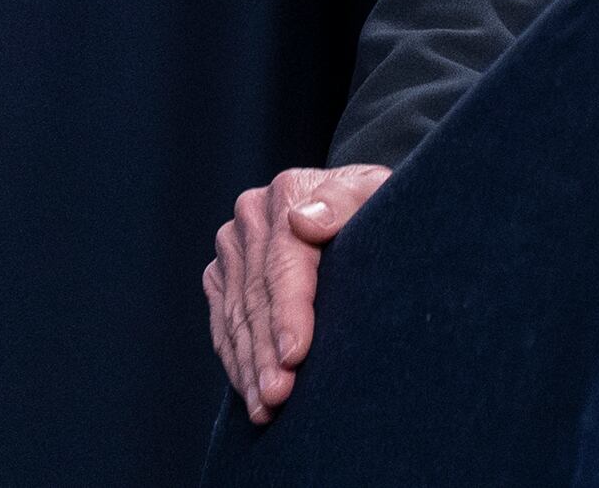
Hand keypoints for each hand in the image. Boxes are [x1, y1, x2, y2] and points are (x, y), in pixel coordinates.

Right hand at [206, 163, 388, 423]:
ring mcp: (232, 247)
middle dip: (266, 352)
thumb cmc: (377, 203)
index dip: (289, 313)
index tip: (295, 355)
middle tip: (278, 397)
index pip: (283, 264)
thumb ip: (346, 201)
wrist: (355, 202)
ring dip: (249, 366)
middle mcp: (250, 217)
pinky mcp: (221, 274)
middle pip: (255, 297)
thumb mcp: (377, 192)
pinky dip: (237, 360)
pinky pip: (223, 324)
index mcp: (288, 192)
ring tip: (265, 406)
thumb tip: (303, 220)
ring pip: (235, 317)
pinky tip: (249, 391)